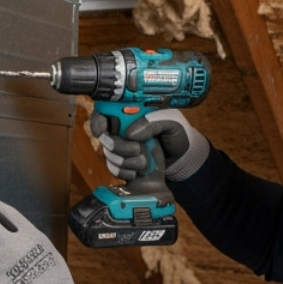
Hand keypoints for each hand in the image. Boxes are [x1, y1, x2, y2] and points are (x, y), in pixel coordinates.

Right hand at [88, 108, 209, 181]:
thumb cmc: (178, 135)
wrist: (183, 158)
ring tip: (144, 161)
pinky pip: (112, 169)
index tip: (102, 131)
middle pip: (104, 136)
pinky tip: (138, 172)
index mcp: (132, 113)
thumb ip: (152, 122)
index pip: (104, 111)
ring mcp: (121, 147)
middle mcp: (122, 129)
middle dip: (116, 146)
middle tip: (136, 149)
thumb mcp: (172, 122)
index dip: (98, 120)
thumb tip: (130, 133)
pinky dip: (123, 172)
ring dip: (123, 161)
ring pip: (107, 154)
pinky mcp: (122, 164)